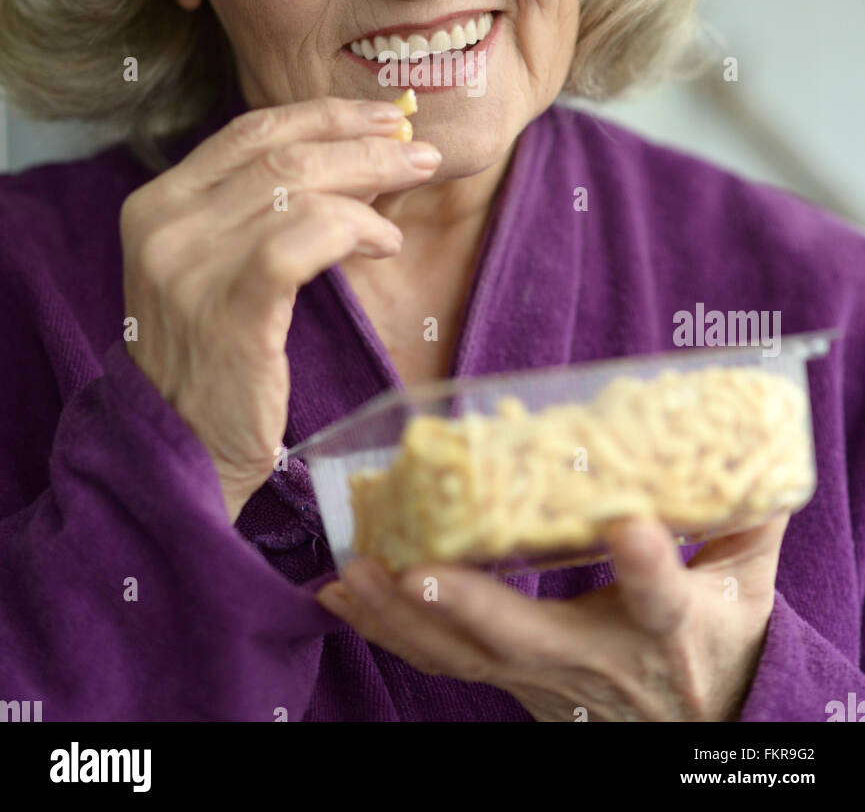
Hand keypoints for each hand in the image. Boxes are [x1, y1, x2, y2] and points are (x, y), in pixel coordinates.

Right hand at [119, 96, 441, 520]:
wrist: (179, 454)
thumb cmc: (215, 360)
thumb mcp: (218, 268)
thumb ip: (263, 211)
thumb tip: (359, 156)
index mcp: (158, 205)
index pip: (249, 131)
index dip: (324, 117)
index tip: (382, 117)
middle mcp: (164, 227)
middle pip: (281, 154)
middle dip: (363, 144)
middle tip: (419, 153)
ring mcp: (190, 267)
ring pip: (298, 188)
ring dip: (370, 183)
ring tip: (407, 201)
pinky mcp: (231, 311)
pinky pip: (307, 239)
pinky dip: (357, 229)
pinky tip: (383, 243)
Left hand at [316, 513, 787, 720]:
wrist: (701, 730)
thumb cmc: (724, 640)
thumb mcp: (751, 579)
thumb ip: (747, 512)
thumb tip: (753, 441)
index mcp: (668, 624)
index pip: (661, 596)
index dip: (647, 563)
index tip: (630, 524)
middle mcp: (599, 659)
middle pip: (528, 639)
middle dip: (468, 606)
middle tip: (416, 571)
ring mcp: (546, 679)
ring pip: (466, 659)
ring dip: (402, 619)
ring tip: (349, 575)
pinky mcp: (513, 683)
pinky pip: (444, 663)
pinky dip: (390, 631)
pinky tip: (344, 595)